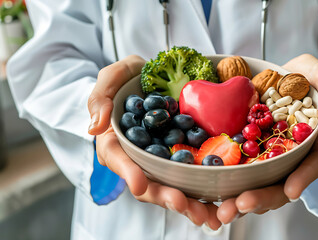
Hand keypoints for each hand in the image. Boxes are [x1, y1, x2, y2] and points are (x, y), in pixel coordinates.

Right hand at [88, 55, 221, 229]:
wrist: (152, 78)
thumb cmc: (126, 79)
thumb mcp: (111, 79)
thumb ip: (100, 98)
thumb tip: (95, 127)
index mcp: (116, 143)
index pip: (118, 159)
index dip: (128, 173)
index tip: (140, 186)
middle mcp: (138, 158)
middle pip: (148, 183)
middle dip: (165, 197)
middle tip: (184, 206)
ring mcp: (161, 160)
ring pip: (172, 186)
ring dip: (189, 204)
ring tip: (208, 216)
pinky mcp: (181, 157)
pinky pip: (191, 175)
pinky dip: (205, 190)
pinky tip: (221, 201)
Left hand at [217, 54, 317, 223]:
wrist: (280, 76)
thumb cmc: (307, 78)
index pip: (314, 164)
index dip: (304, 179)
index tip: (290, 191)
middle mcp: (296, 158)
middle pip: (283, 185)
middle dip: (264, 198)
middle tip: (241, 204)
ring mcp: (272, 160)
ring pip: (261, 187)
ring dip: (242, 201)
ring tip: (223, 210)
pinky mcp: (251, 157)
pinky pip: (241, 175)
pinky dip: (228, 187)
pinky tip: (212, 196)